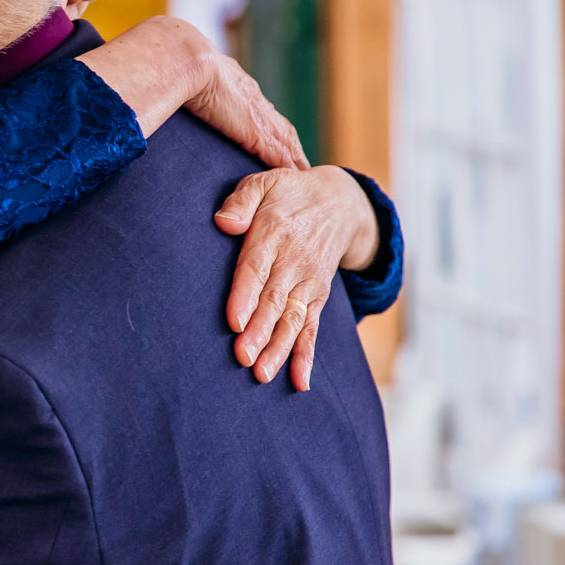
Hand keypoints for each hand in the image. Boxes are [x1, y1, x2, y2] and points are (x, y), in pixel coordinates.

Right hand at [78, 15, 305, 170]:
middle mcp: (247, 97)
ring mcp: (255, 112)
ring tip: (302, 172)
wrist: (176, 56)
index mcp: (227, 85)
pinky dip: (290, 163)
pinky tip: (298, 175)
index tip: (270, 141)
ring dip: (292, 155)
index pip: (253, 109)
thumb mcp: (165, 81)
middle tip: (297, 162)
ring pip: (283, 137)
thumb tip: (130, 99)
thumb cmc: (161, 65)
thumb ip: (157, 92)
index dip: (262, 126)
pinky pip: (282, 150)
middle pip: (275, 123)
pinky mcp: (257, 129)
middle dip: (285, 142)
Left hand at [214, 166, 380, 390]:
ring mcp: (308, 283)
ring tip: (262, 373)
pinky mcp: (317, 297)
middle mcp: (294, 262)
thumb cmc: (288, 194)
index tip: (233, 321)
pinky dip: (306, 355)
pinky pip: (313, 328)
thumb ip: (241, 200)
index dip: (245, 296)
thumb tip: (224, 222)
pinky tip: (299, 382)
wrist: (340, 202)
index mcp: (274, 235)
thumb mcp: (264, 183)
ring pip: (293, 320)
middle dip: (258, 331)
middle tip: (242, 358)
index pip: (256, 269)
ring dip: (278, 348)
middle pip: (274, 301)